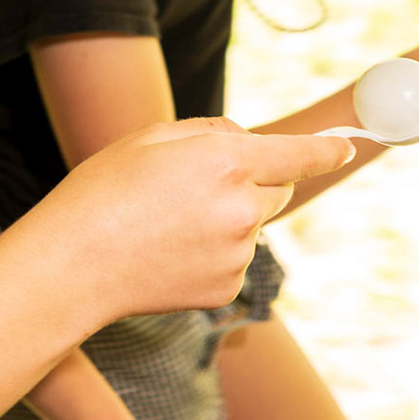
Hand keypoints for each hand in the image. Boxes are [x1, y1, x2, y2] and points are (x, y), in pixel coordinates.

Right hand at [3, 120, 354, 324]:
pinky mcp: (225, 287)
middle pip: (279, 190)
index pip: (298, 155)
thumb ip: (209, 132)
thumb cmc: (103, 192)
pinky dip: (211, 255)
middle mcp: (241, 208)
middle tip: (201, 186)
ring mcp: (237, 253)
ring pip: (251, 227)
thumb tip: (247, 143)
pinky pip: (233, 261)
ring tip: (164, 225)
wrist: (73, 266)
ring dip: (226, 220)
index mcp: (225, 160)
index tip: (345, 147)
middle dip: (258, 182)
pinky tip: (167, 254)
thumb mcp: (150, 138)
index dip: (326, 150)